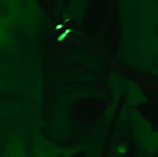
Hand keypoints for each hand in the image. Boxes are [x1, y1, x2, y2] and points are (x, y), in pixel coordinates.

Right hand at [41, 28, 116, 149]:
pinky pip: (87, 88)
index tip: (105, 53)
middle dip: (98, 64)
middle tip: (105, 76)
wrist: (60, 120)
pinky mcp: (59, 94)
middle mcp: (49, 63)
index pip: (69, 36)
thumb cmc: (73, 92)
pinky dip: (102, 94)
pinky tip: (108, 100)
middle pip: (79, 53)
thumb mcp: (80, 71)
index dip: (89, 41)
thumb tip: (106, 49)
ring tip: (105, 91)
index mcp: (53, 53)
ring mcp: (53, 78)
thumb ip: (89, 57)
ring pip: (85, 72)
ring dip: (101, 82)